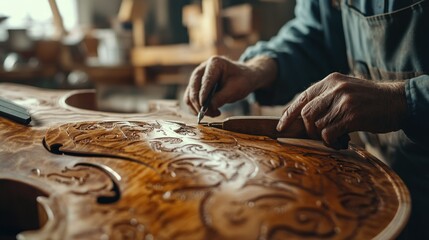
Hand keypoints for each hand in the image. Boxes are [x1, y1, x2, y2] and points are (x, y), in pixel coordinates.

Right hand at [183, 56, 276, 116]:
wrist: (244, 77)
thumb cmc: (242, 80)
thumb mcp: (236, 89)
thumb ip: (222, 98)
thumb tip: (209, 108)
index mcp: (215, 63)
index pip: (206, 80)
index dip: (203, 94)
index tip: (204, 106)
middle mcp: (203, 68)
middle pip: (194, 87)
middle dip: (199, 103)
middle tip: (208, 114)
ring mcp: (198, 77)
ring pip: (190, 94)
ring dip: (197, 107)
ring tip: (212, 113)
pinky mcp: (196, 86)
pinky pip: (190, 98)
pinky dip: (196, 108)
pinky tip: (209, 112)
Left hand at [276, 73, 406, 148]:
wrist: (398, 101)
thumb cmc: (369, 100)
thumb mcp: (345, 90)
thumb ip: (326, 98)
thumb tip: (303, 115)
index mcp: (330, 80)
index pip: (302, 98)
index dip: (289, 114)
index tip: (281, 126)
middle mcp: (335, 88)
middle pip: (306, 114)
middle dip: (309, 129)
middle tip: (320, 136)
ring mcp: (343, 101)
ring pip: (317, 125)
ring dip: (323, 137)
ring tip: (336, 139)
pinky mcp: (351, 116)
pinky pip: (328, 134)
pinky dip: (331, 142)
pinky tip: (341, 142)